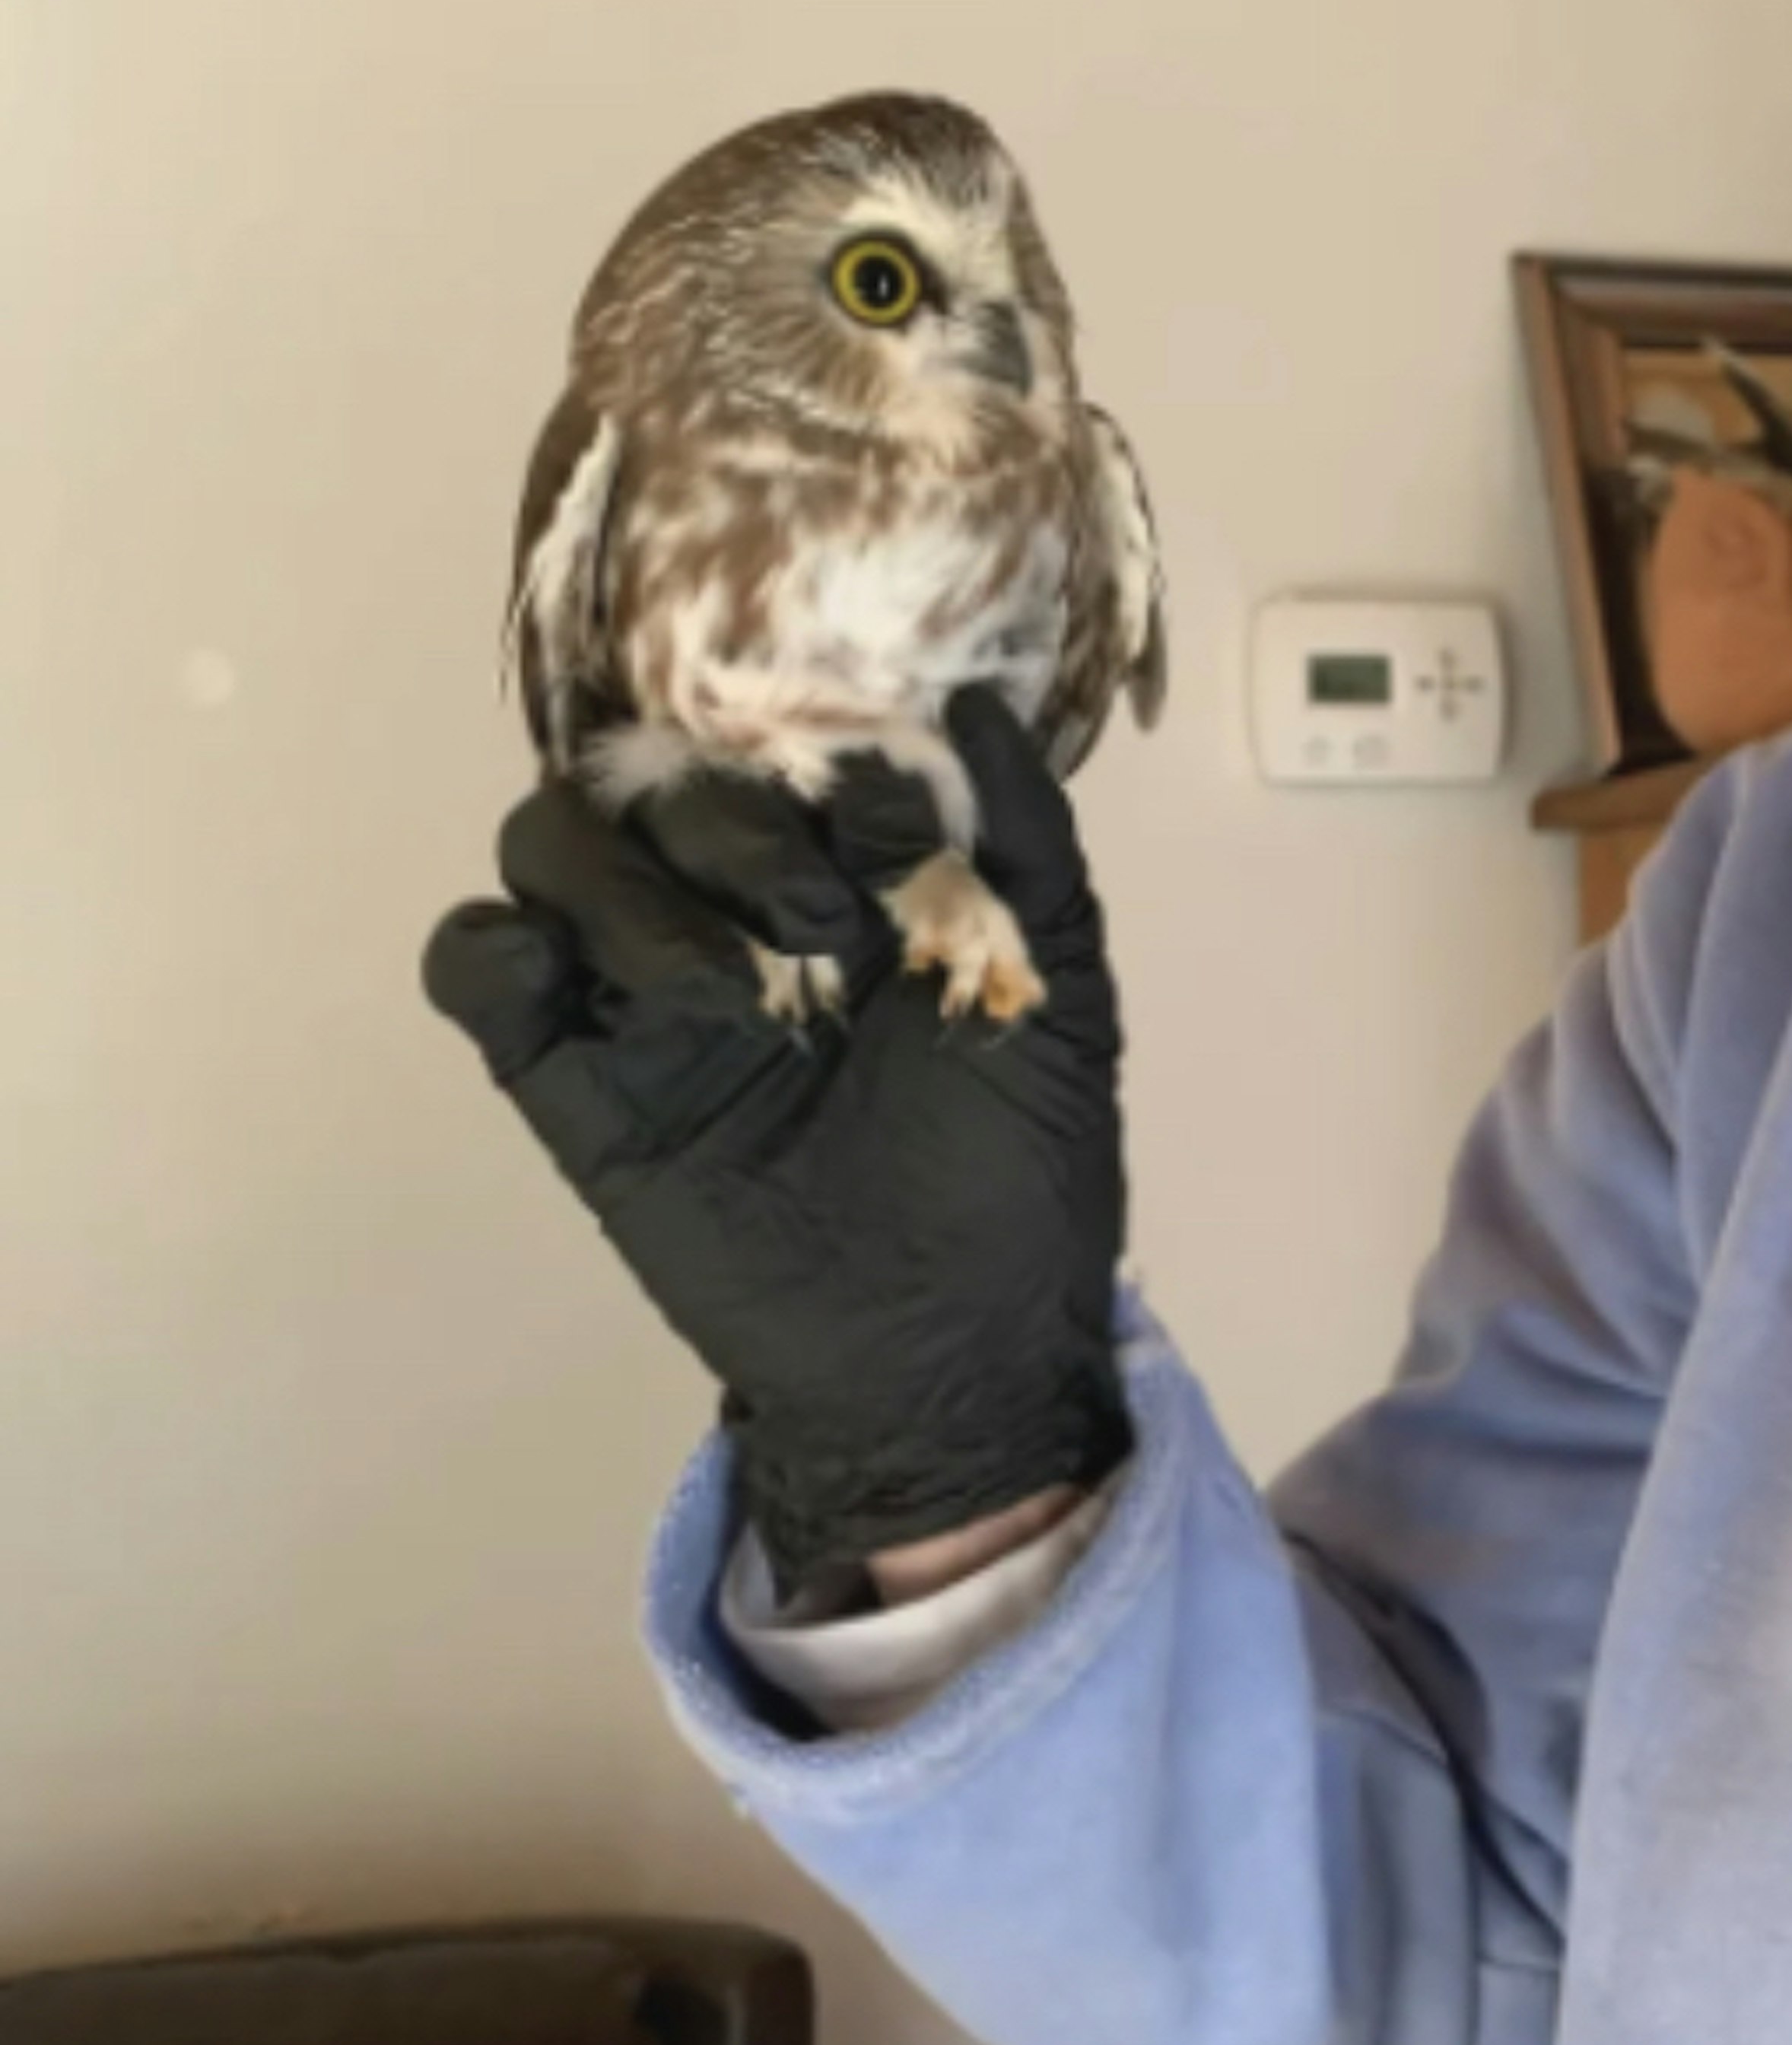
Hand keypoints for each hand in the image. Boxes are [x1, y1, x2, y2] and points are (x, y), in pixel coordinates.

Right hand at [423, 687, 1132, 1592]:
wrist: (953, 1347)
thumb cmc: (1024, 1161)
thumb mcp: (1061, 981)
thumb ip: (1028, 836)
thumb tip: (984, 697)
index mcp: (843, 866)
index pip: (772, 737)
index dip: (809, 751)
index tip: (884, 820)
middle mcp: (729, 906)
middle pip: (650, 779)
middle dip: (725, 823)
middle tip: (820, 917)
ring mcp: (640, 992)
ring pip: (551, 848)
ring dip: (623, 887)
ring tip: (728, 989)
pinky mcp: (570, 1083)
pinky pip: (477, 970)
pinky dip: (491, 950)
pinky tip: (565, 984)